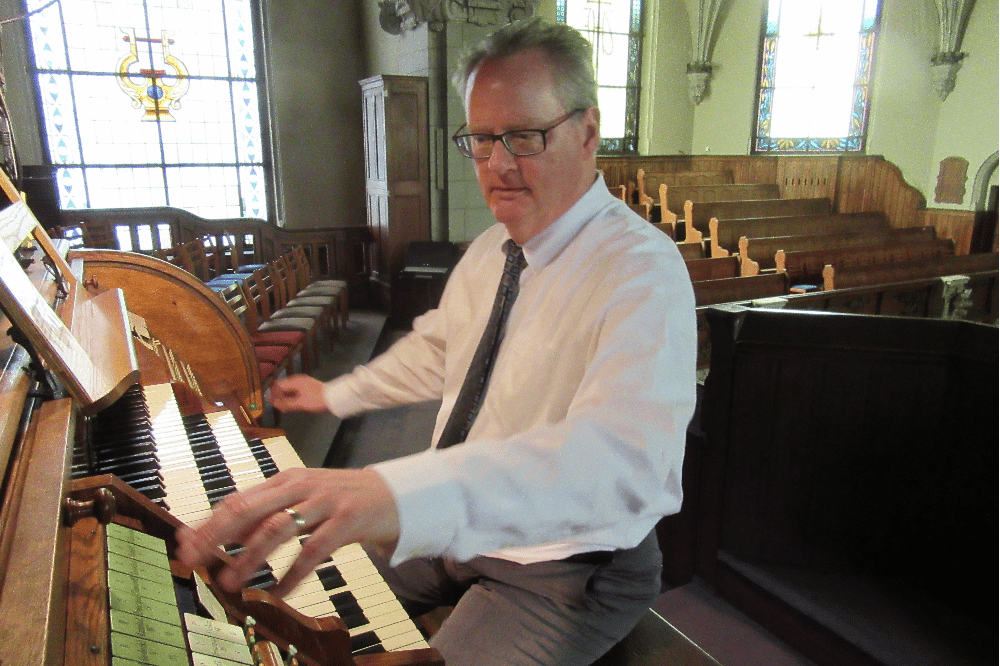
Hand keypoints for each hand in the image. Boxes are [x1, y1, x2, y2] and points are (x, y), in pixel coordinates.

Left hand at [175, 468, 399, 596]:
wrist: (392, 495)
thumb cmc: (340, 499)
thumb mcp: (301, 499)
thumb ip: (266, 513)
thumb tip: (225, 534)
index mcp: (285, 480)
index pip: (237, 500)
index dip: (208, 523)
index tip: (185, 545)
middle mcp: (301, 487)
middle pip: (250, 509)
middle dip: (217, 536)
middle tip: (194, 560)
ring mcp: (324, 502)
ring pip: (278, 529)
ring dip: (250, 557)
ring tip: (231, 582)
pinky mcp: (346, 521)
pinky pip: (314, 550)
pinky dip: (294, 573)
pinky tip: (279, 592)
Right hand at [269, 374, 328, 412]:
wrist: (335, 398)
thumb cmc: (316, 400)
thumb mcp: (300, 404)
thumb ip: (285, 403)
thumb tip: (273, 403)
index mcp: (295, 381)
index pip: (278, 385)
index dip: (273, 394)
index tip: (272, 404)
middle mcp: (298, 379)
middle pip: (283, 386)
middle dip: (279, 396)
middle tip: (279, 407)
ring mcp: (303, 383)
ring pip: (289, 389)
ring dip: (286, 398)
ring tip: (286, 408)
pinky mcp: (308, 387)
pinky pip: (296, 391)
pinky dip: (293, 398)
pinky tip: (293, 405)